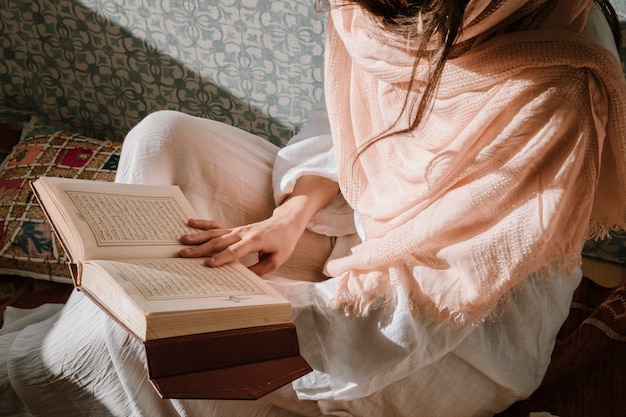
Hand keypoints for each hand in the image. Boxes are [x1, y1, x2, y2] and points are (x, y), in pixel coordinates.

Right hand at [179, 215, 304, 275]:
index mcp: (255, 240)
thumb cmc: (283, 242)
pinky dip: (203, 224)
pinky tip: (190, 222)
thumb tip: (244, 279)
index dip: (222, 258)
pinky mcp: (235, 229)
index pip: (236, 251)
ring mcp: (237, 229)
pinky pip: (217, 226)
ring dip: (198, 237)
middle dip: (201, 249)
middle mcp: (243, 233)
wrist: (286, 223)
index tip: (208, 264)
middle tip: (184, 254)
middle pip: (220, 242)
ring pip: (215, 233)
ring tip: (182, 240)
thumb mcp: (277, 260)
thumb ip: (260, 269)